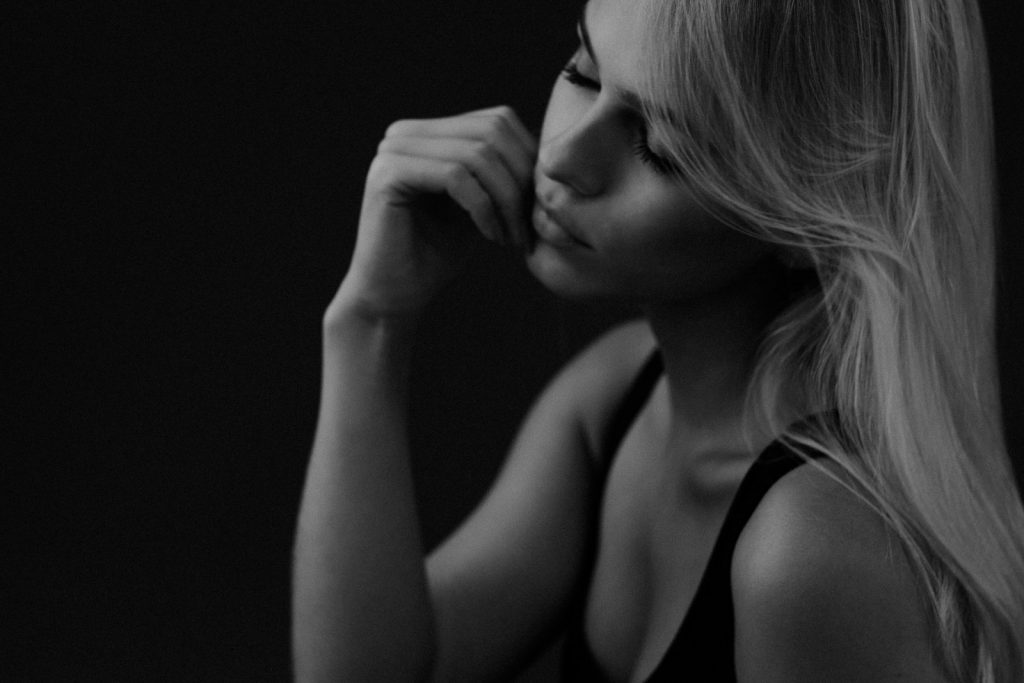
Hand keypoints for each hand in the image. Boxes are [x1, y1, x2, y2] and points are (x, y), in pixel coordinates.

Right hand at [332, 106, 537, 321]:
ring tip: (512, 238)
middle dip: (521, 181)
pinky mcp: (388, 174)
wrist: (393, 297)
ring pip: (477, 154)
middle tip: (529, 226)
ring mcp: (393, 150)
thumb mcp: (479, 205)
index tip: (537, 210)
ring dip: (506, 200)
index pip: (498, 121)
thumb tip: (547, 146)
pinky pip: (455, 176)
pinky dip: (484, 209)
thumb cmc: (436, 255)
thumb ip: (500, 172)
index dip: (529, 162)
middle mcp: (405, 133)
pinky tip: (491, 238)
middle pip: (491, 132)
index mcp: (427, 133)